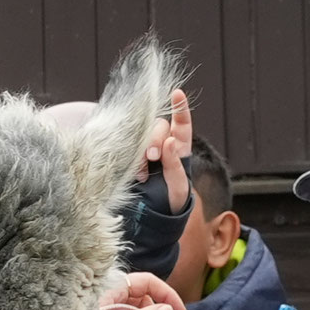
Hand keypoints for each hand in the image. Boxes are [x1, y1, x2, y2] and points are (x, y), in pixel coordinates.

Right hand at [132, 89, 193, 214]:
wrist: (153, 215)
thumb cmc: (172, 199)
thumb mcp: (179, 184)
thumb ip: (175, 163)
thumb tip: (170, 141)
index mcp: (179, 147)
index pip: (181, 123)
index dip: (180, 108)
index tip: (177, 93)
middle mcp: (162, 143)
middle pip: (158, 126)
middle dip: (154, 139)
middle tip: (152, 158)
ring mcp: (144, 149)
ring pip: (141, 136)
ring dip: (141, 151)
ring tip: (142, 174)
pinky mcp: (129, 157)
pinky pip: (127, 146)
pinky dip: (131, 158)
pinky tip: (136, 174)